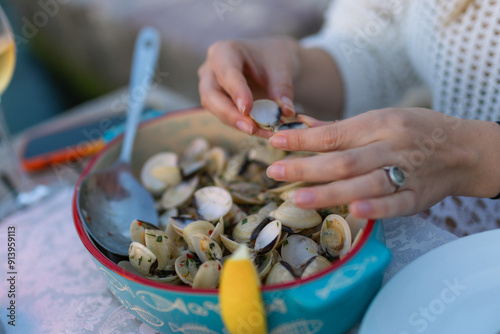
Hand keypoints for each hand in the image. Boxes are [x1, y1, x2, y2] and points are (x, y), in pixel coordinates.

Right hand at [198, 37, 300, 137]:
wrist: (272, 62)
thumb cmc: (273, 58)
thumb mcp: (282, 67)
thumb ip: (282, 88)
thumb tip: (287, 111)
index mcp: (224, 51)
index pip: (226, 73)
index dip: (236, 92)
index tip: (248, 109)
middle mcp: (211, 69)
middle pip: (211, 96)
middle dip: (230, 114)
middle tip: (251, 128)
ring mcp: (210, 87)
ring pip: (215, 110)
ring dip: (237, 123)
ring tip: (262, 132)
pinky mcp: (217, 103)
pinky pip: (225, 117)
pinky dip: (242, 125)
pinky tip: (260, 131)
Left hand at [265, 109, 488, 218]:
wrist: (463, 150)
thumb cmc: (415, 130)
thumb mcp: (382, 118)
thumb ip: (341, 128)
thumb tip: (301, 126)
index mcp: (381, 123)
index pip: (334, 134)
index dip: (302, 140)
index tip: (275, 143)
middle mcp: (392, 146)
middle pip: (345, 160)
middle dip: (306, 168)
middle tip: (274, 173)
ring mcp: (407, 173)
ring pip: (365, 183)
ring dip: (330, 191)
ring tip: (298, 198)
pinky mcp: (418, 198)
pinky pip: (396, 204)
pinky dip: (375, 209)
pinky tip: (351, 212)